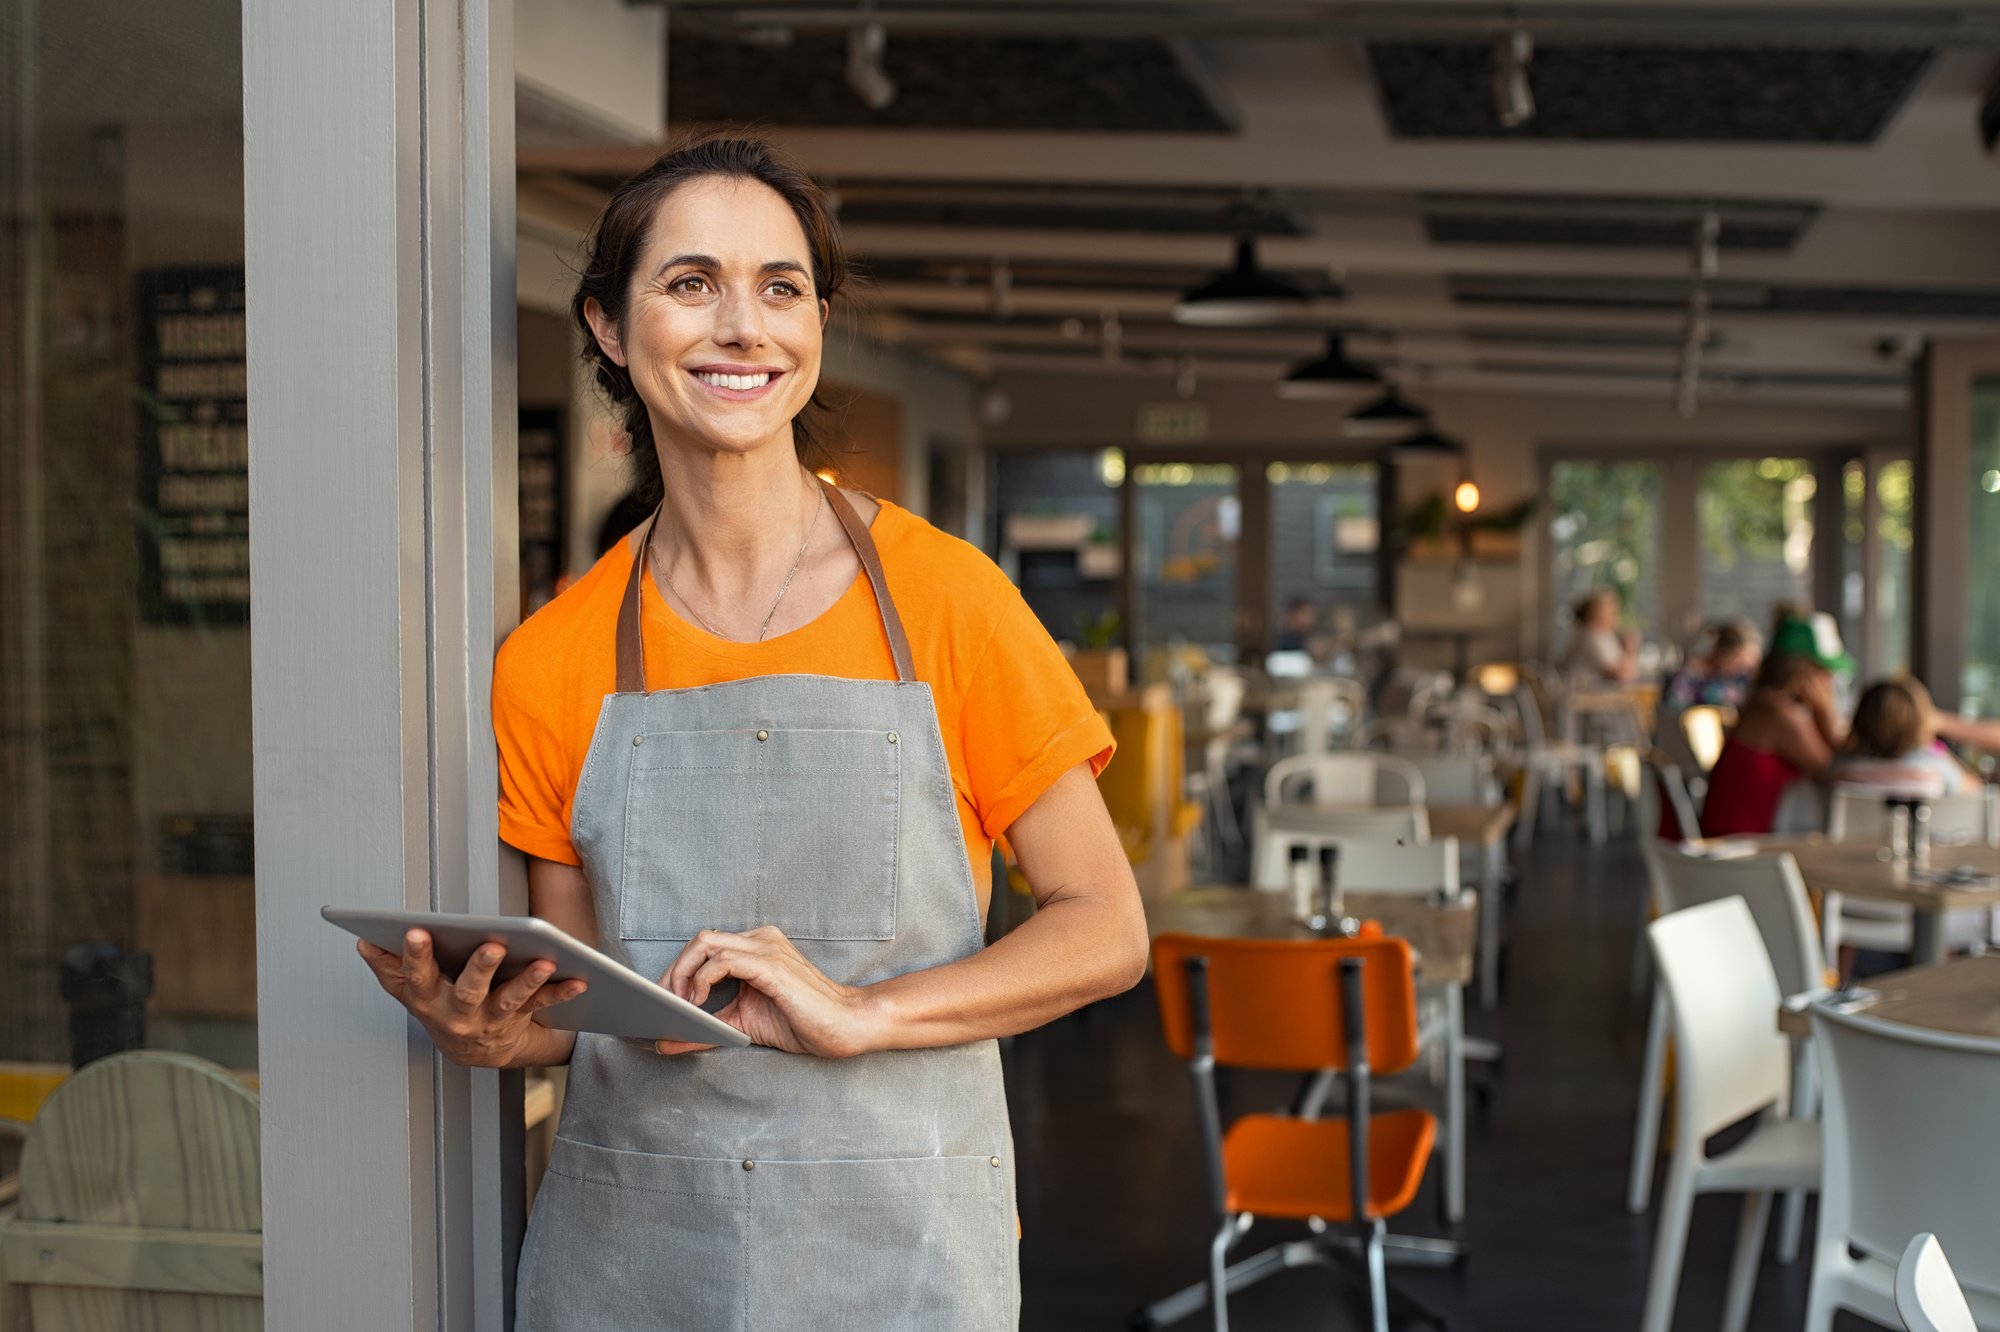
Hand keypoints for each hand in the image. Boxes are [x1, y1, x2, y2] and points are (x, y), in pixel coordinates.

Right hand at [357, 929, 584, 1067]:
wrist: (474, 1052)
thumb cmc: (441, 1007)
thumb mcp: (411, 991)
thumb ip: (390, 966)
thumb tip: (365, 940)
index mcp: (428, 999)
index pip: (418, 977)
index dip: (415, 956)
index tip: (416, 931)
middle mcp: (459, 1014)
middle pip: (468, 991)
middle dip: (480, 968)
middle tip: (492, 944)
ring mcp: (491, 1020)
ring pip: (510, 1000)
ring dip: (528, 981)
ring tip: (546, 962)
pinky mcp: (520, 1021)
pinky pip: (542, 1005)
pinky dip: (561, 992)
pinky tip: (579, 979)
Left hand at [656, 926, 875, 1058]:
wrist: (847, 1026)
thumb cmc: (802, 1022)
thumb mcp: (743, 1026)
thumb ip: (707, 1030)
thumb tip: (665, 1041)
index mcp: (756, 948)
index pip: (704, 946)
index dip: (676, 970)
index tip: (660, 999)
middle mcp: (760, 940)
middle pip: (699, 940)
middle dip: (672, 971)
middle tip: (662, 1004)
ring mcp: (766, 949)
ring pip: (706, 944)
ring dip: (682, 974)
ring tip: (678, 1005)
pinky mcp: (771, 966)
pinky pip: (724, 962)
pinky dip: (702, 981)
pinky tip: (699, 1003)